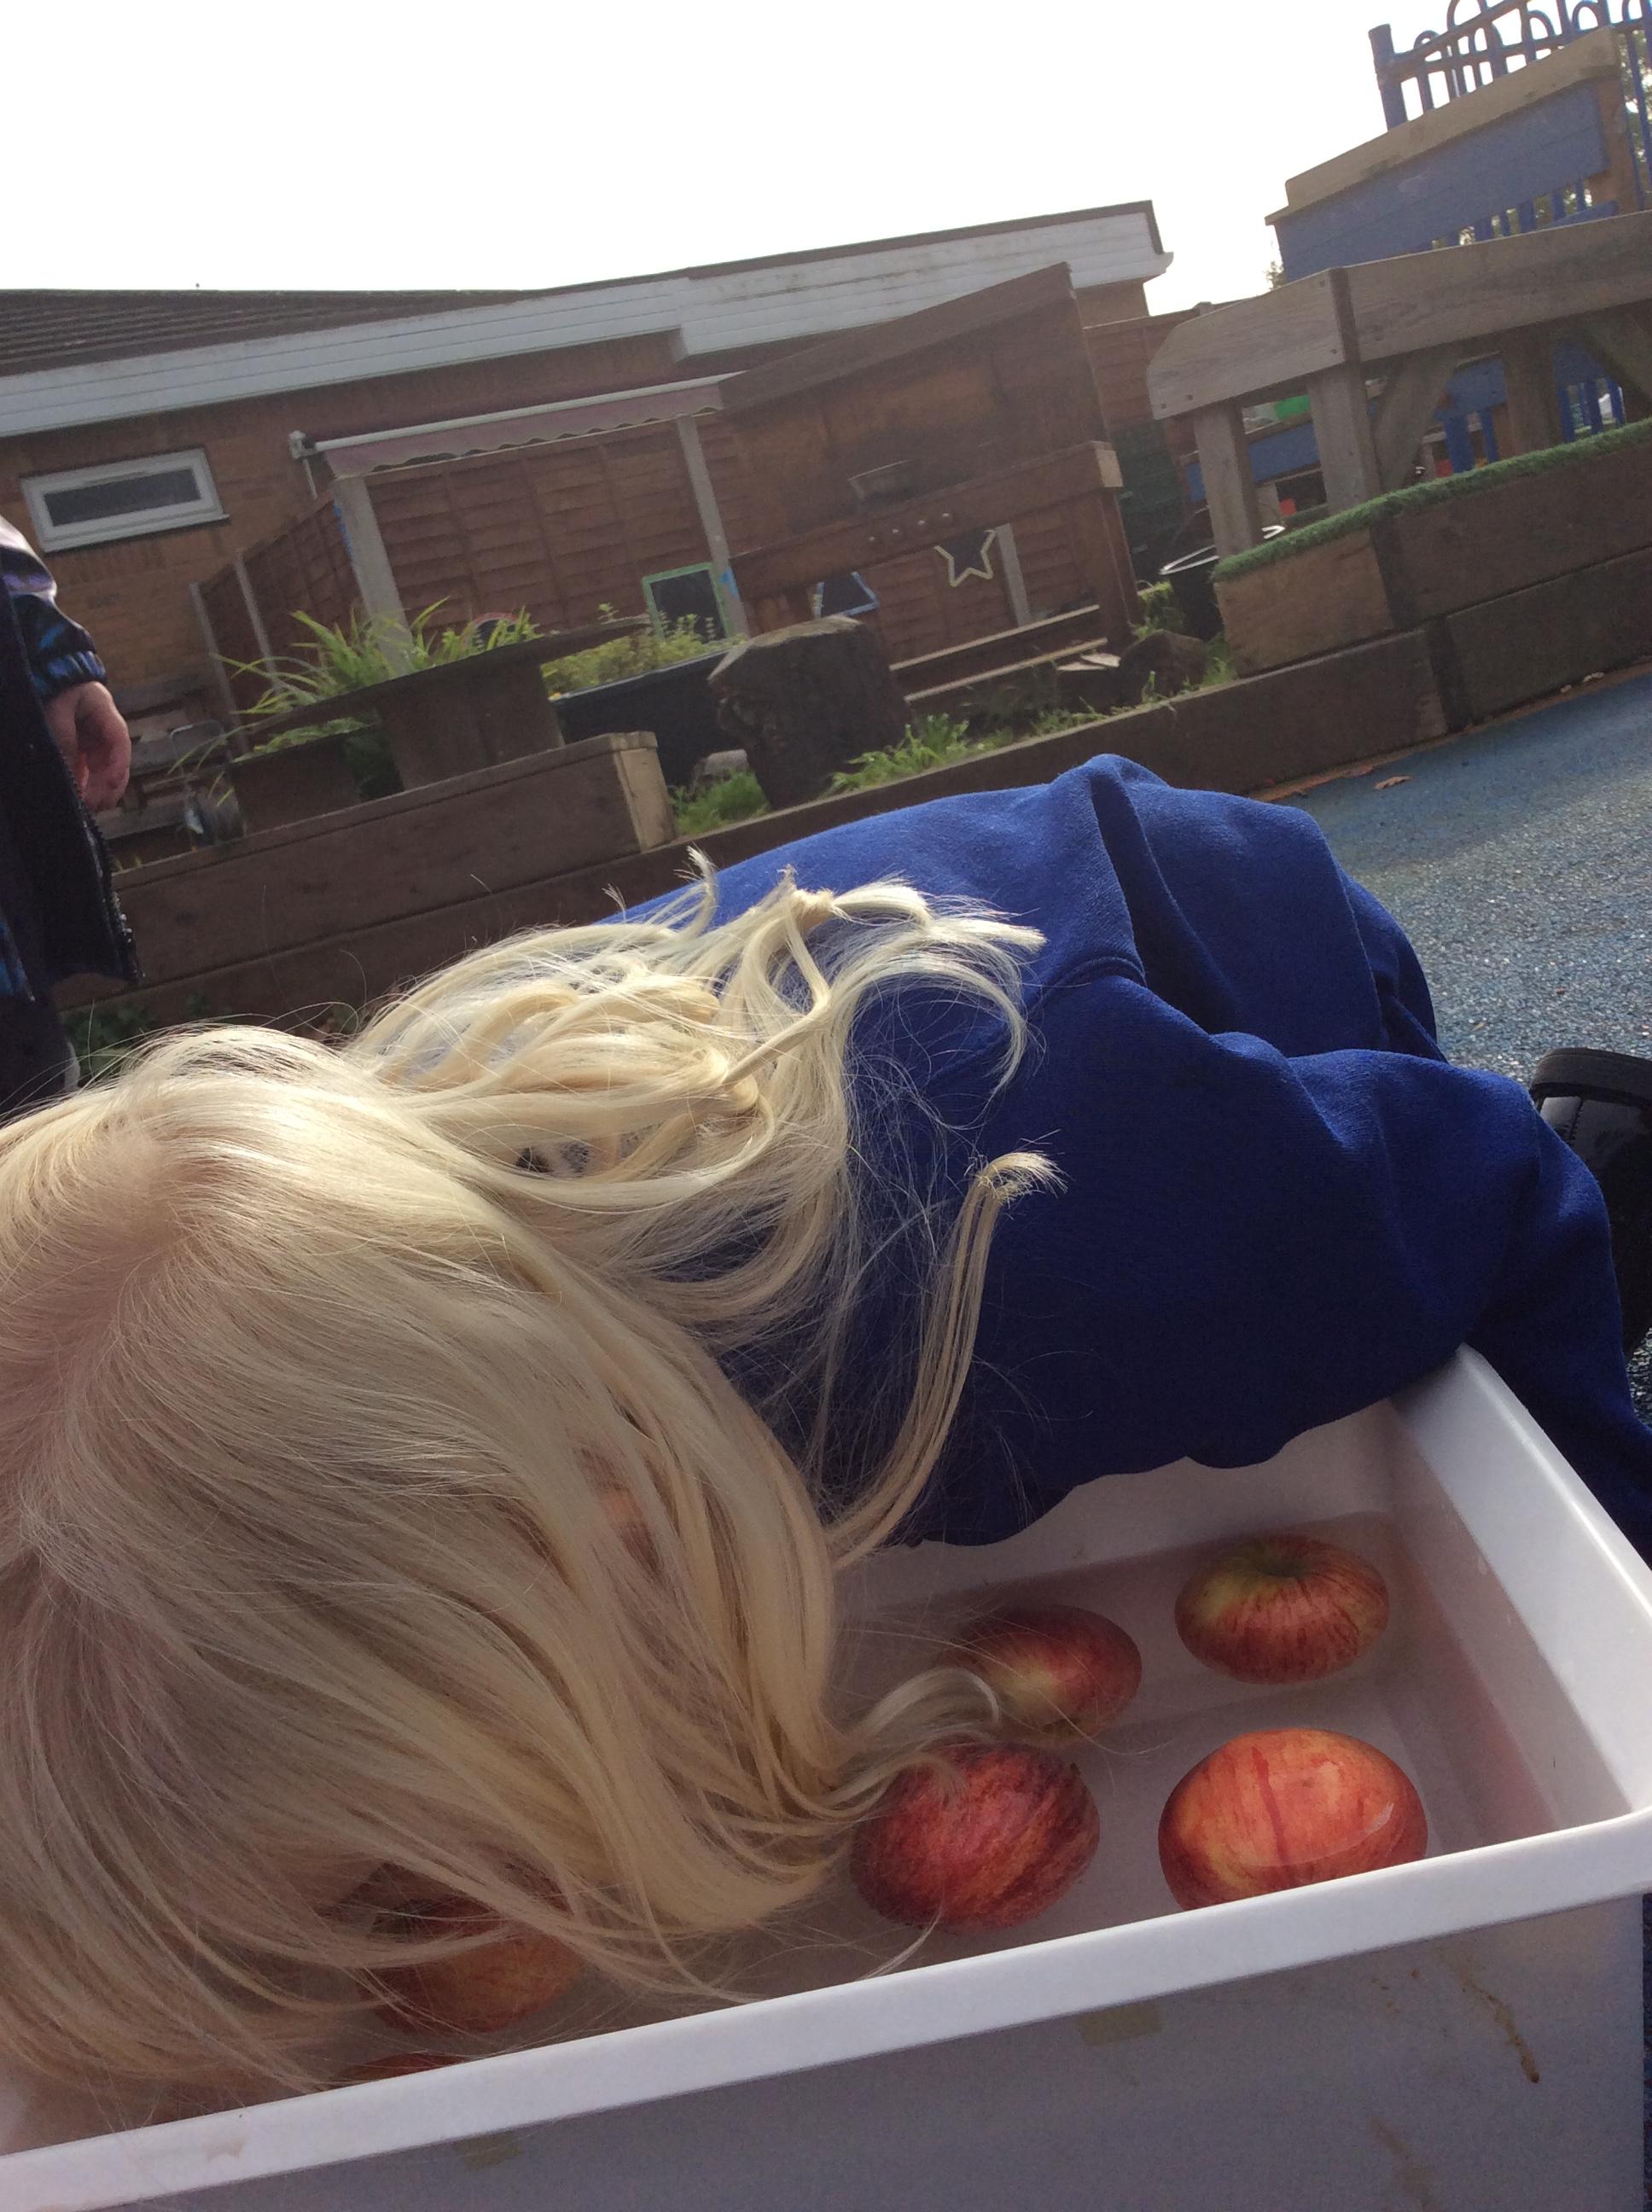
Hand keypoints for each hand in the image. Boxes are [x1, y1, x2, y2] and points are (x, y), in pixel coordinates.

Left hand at [43, 681, 131, 812]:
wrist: (51, 676)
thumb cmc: (59, 689)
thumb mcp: (59, 710)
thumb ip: (65, 740)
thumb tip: (70, 774)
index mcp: (108, 718)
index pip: (120, 744)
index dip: (118, 766)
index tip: (110, 785)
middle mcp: (108, 734)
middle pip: (116, 764)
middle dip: (107, 787)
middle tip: (94, 806)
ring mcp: (98, 743)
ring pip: (104, 771)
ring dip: (98, 790)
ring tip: (89, 808)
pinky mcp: (86, 750)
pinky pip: (90, 771)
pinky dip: (86, 784)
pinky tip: (80, 797)